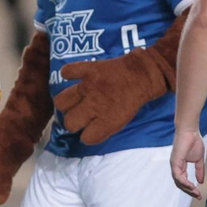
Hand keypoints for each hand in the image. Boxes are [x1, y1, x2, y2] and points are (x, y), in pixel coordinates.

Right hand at [53, 48, 170, 145]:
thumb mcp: (125, 120)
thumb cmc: (137, 97)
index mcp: (109, 120)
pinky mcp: (88, 69)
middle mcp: (95, 105)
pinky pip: (67, 72)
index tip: (90, 131)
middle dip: (74, 123)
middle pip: (70, 123)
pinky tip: (75, 78)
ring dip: (67, 105)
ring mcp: (89, 86)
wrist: (145, 72)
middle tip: (81, 118)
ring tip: (74, 102)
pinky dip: (68, 74)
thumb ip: (105, 126)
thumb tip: (88, 131)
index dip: (88, 136)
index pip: (86, 138)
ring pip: (61, 102)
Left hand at [171, 130, 205, 198]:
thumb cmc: (193, 142)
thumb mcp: (198, 159)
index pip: (184, 181)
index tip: (199, 194)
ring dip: (187, 189)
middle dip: (189, 191)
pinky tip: (192, 186)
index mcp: (180, 166)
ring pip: (178, 182)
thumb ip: (199, 170)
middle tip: (198, 197)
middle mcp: (176, 167)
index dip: (191, 188)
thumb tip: (201, 181)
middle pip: (180, 184)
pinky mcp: (174, 162)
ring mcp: (174, 165)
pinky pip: (178, 176)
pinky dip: (185, 182)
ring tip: (196, 193)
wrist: (190, 131)